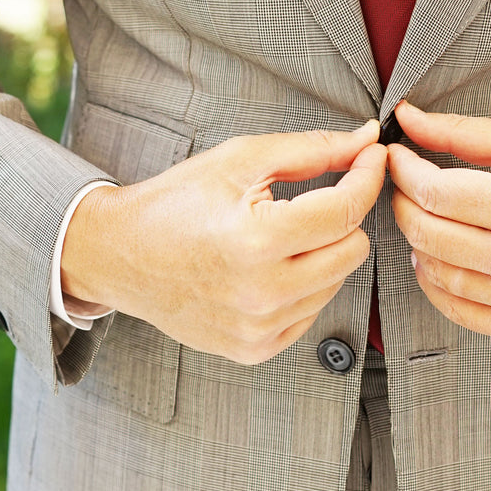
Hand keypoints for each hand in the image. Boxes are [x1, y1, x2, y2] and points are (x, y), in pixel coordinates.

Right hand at [61, 121, 386, 363]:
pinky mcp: (255, 348)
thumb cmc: (175, 202)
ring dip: (321, 254)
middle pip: (353, 249)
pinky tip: (268, 268)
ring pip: (337, 282)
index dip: (366, 176)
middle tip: (310, 200)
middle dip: (340, 218)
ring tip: (277, 236)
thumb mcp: (240, 160)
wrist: (119, 255)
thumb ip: (311, 150)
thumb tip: (365, 142)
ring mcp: (259, 327)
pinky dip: (302, 286)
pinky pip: (311, 311)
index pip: (346, 209)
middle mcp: (262, 292)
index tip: (370, 157)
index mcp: (258, 239)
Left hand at [387, 100, 490, 340]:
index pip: (432, 192)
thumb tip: (407, 118)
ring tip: (425, 219)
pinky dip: (437, 286)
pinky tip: (439, 260)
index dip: (403, 171)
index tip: (398, 156)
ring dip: (417, 244)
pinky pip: (461, 312)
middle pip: (426, 234)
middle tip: (405, 185)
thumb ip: (464, 133)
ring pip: (437, 275)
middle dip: (402, 203)